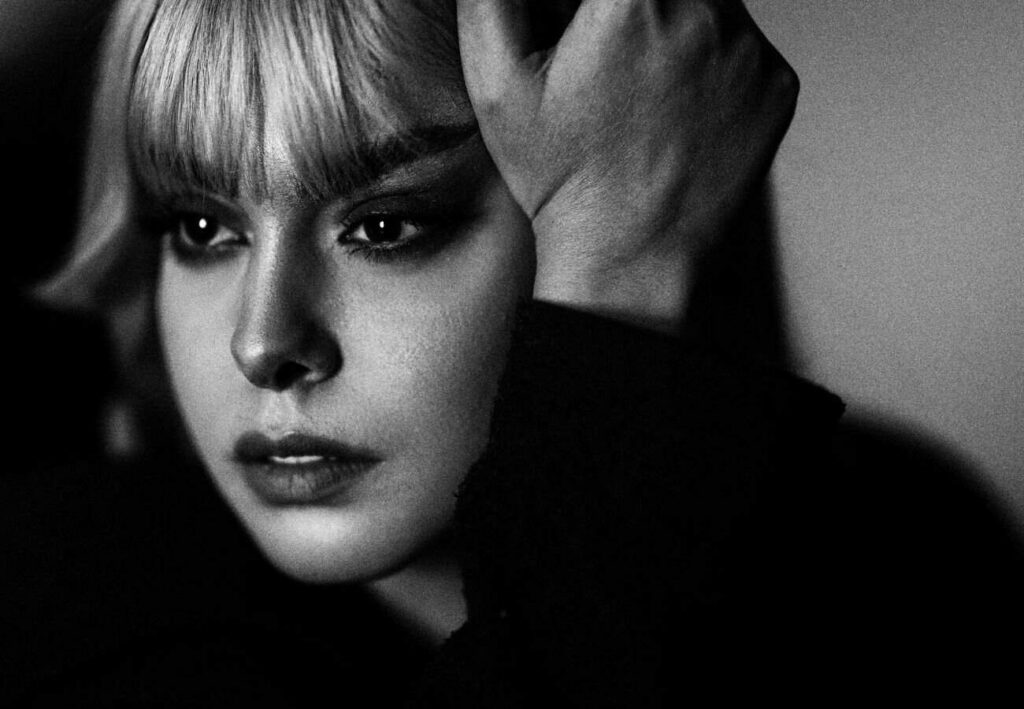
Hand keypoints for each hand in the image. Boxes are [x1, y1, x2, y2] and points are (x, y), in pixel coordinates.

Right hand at [457, 0, 797, 331]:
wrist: (630, 258)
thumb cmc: (564, 182)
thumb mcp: (497, 84)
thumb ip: (491, 2)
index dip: (599, 5)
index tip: (591, 25)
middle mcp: (704, 12)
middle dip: (637, 6)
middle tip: (610, 55)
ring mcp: (749, 49)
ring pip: (712, 1)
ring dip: (677, 24)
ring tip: (644, 85)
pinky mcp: (778, 83)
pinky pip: (746, 45)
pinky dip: (715, 64)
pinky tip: (677, 110)